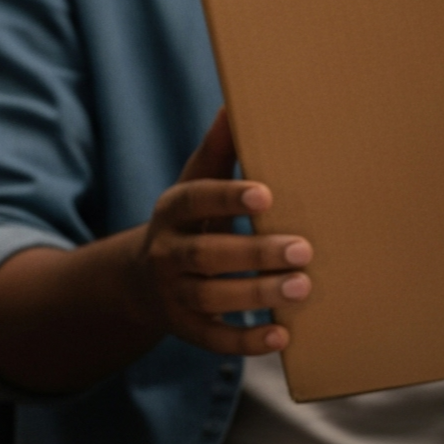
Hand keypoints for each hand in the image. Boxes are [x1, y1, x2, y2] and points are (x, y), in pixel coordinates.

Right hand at [129, 109, 312, 355]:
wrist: (140, 280)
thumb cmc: (188, 222)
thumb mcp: (195, 183)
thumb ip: (219, 150)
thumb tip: (236, 102)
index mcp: (171, 211)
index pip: (194, 201)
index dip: (227, 198)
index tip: (265, 195)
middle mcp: (166, 253)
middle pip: (206, 254)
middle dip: (254, 254)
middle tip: (303, 249)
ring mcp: (173, 293)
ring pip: (212, 297)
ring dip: (257, 295)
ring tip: (302, 287)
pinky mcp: (186, 328)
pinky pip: (214, 339)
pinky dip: (246, 341)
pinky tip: (282, 336)